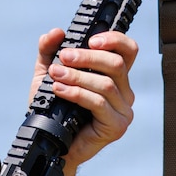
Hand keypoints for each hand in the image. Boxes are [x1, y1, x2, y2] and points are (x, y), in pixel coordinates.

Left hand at [29, 28, 137, 175]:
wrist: (51, 142)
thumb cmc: (54, 110)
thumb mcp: (48, 75)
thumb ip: (49, 51)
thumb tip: (56, 32)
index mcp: (116, 77)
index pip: (128, 50)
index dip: (114, 40)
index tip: (91, 39)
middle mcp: (124, 92)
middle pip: (116, 64)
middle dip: (87, 57)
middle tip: (63, 57)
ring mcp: (123, 111)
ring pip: (106, 84)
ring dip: (78, 76)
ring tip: (56, 75)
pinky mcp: (116, 126)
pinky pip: (99, 103)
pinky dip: (77, 93)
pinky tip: (61, 90)